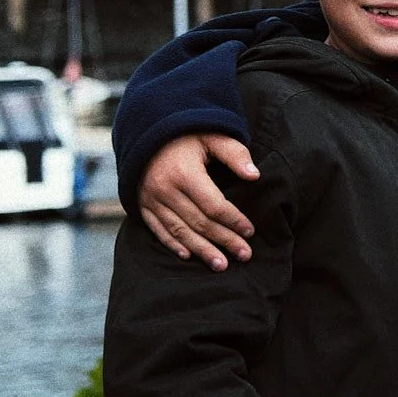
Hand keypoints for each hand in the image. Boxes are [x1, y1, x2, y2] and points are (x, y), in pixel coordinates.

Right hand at [140, 134, 260, 270]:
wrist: (147, 131)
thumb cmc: (188, 135)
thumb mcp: (213, 136)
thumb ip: (235, 154)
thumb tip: (255, 175)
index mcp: (184, 173)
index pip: (213, 205)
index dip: (233, 220)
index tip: (250, 232)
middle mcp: (165, 189)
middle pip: (199, 222)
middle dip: (224, 240)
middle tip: (245, 255)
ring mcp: (150, 199)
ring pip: (179, 231)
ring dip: (202, 250)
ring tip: (222, 265)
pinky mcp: (142, 204)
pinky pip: (158, 229)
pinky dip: (173, 244)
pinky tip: (189, 256)